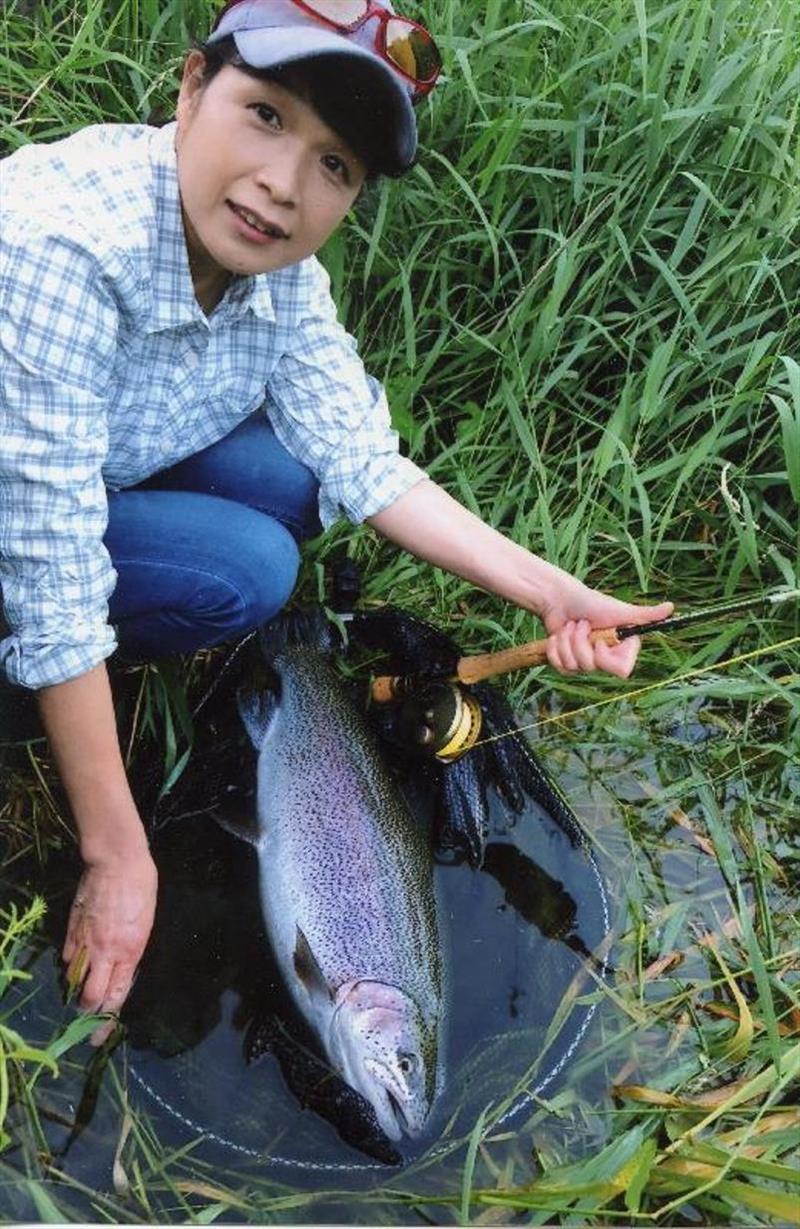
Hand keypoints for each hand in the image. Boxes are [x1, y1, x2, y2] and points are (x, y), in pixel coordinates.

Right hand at [62, 848, 157, 1044]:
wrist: (117, 862)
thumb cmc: (142, 888)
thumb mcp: (146, 923)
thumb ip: (132, 949)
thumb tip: (123, 965)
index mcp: (130, 952)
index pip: (116, 996)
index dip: (106, 1021)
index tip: (98, 1039)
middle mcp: (106, 952)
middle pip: (90, 996)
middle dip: (87, 1011)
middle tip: (87, 1015)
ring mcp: (85, 941)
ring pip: (74, 979)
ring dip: (77, 986)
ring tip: (82, 986)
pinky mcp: (72, 928)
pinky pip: (67, 956)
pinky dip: (70, 963)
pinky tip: (75, 961)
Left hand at [539, 580, 673, 678]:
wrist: (560, 600)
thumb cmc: (591, 602)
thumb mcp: (621, 610)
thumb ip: (647, 613)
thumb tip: (672, 608)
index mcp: (620, 649)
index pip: (620, 671)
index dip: (606, 658)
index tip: (600, 641)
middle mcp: (604, 658)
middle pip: (592, 667)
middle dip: (581, 642)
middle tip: (581, 624)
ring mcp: (584, 662)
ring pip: (573, 666)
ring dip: (567, 640)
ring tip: (570, 625)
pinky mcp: (566, 662)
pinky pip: (560, 667)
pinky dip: (555, 647)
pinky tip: (558, 634)